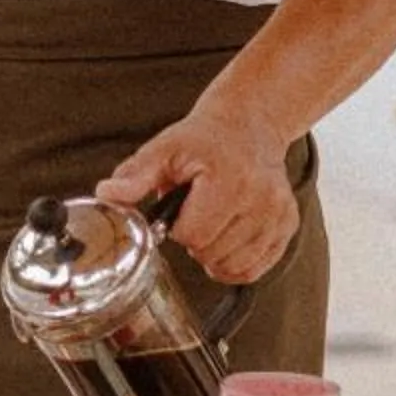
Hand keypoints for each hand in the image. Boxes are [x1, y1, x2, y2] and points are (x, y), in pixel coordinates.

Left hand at [95, 104, 296, 285]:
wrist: (248, 126)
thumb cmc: (202, 140)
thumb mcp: (163, 150)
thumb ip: (135, 176)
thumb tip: (107, 194)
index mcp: (228, 179)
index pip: (194, 235)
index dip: (177, 229)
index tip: (179, 210)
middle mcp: (261, 198)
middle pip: (213, 254)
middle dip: (196, 242)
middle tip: (196, 216)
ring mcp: (278, 214)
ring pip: (235, 266)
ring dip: (215, 255)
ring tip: (211, 225)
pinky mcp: (288, 225)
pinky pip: (256, 269)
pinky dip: (237, 264)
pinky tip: (227, 242)